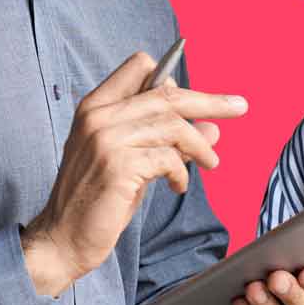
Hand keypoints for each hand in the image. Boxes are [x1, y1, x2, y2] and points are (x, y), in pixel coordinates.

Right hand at [21, 51, 247, 295]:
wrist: (63, 238)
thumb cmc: (99, 199)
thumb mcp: (133, 160)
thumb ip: (167, 139)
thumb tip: (213, 128)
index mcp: (95, 106)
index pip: (139, 66)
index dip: (172, 80)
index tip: (196, 97)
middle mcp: (99, 116)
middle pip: (167, 94)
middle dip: (210, 101)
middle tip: (240, 107)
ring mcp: (107, 139)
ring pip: (174, 126)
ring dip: (200, 146)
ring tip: (211, 163)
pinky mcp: (119, 166)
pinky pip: (169, 158)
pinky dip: (182, 173)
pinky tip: (178, 186)